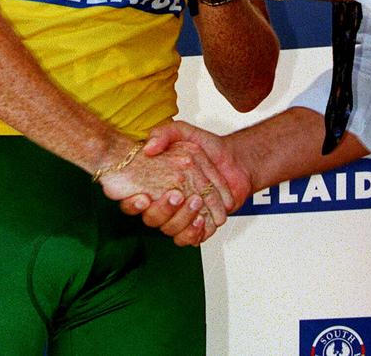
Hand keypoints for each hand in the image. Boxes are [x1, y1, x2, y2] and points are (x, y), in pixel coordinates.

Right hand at [119, 122, 252, 245]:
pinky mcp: (198, 225)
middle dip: (163, 210)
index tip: (143, 198)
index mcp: (156, 183)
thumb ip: (164, 133)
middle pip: (153, 218)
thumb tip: (148, 148)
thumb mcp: (184, 131)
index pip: (136, 201)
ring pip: (171, 230)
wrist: (236, 160)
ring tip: (196, 203)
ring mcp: (181, 214)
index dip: (134, 204)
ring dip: (182, 219)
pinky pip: (189, 239)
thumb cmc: (209, 146)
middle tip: (177, 196)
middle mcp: (166, 201)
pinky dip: (194, 233)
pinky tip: (201, 220)